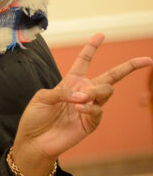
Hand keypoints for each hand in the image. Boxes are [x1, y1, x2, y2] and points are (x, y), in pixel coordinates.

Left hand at [11, 33, 152, 175]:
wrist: (34, 141)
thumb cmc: (35, 117)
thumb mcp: (42, 97)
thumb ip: (61, 92)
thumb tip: (84, 95)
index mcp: (70, 82)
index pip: (84, 60)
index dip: (92, 47)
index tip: (101, 34)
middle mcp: (83, 92)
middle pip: (111, 76)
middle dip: (129, 66)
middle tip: (146, 60)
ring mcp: (89, 107)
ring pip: (107, 91)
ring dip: (96, 92)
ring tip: (80, 99)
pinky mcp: (91, 123)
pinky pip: (98, 110)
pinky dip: (90, 107)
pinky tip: (79, 108)